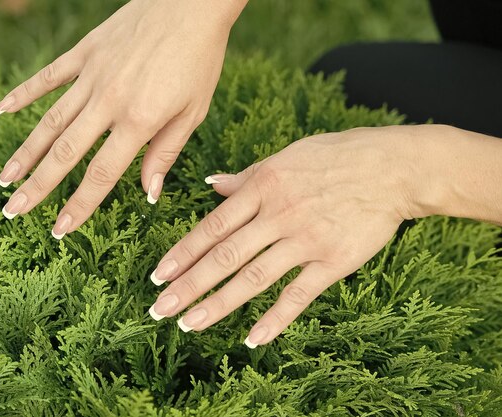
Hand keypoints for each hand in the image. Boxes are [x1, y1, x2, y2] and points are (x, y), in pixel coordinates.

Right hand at [0, 0, 246, 237]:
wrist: (191, 3)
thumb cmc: (199, 59)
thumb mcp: (192, 112)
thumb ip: (166, 153)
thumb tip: (149, 194)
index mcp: (139, 120)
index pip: (101, 174)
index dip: (79, 205)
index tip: (58, 229)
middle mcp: (108, 101)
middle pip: (65, 153)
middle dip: (38, 187)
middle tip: (12, 212)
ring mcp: (91, 75)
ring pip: (50, 121)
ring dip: (25, 152)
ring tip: (5, 178)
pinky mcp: (84, 52)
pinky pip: (48, 77)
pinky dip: (24, 94)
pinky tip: (3, 111)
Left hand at [147, 126, 420, 346]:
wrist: (392, 168)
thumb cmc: (336, 157)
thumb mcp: (286, 157)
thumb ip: (246, 176)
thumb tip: (210, 184)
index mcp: (263, 186)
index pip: (213, 226)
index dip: (183, 253)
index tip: (158, 275)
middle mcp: (279, 215)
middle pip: (224, 257)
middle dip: (188, 286)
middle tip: (160, 309)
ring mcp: (305, 240)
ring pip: (253, 278)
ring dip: (219, 305)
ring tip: (190, 324)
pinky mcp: (333, 261)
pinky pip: (298, 295)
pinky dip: (275, 319)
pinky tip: (252, 339)